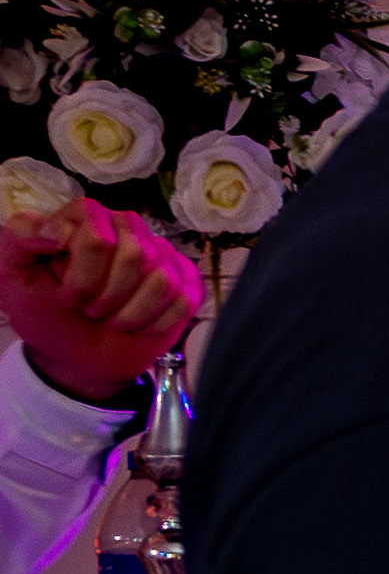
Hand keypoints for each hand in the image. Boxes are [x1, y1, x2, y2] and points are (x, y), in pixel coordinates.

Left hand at [0, 201, 202, 401]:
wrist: (79, 355)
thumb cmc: (46, 315)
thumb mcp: (13, 276)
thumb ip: (19, 239)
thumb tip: (57, 231)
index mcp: (84, 218)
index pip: (96, 233)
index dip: (83, 274)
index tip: (67, 297)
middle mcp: (125, 227)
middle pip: (135, 254)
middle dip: (108, 295)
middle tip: (91, 310)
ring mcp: (160, 252)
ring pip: (161, 279)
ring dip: (131, 313)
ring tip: (111, 319)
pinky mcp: (185, 280)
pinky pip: (183, 299)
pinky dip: (156, 322)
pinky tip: (138, 325)